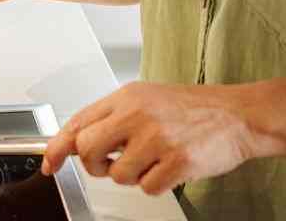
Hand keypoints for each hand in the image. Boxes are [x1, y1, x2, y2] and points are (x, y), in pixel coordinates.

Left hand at [40, 82, 257, 194]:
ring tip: (152, 160)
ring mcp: (157, 138)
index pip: (78, 123)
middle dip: (95, 165)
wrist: (237, 114)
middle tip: (113, 163)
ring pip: (117, 175)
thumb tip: (79, 140)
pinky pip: (147, 189)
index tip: (49, 163)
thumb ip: (113, 116)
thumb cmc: (192, 108)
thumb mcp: (146, 98)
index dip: (57, 147)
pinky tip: (169, 168)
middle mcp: (137, 115)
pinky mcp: (176, 161)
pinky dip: (156, 185)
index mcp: (126, 97)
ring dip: (132, 176)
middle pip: (87, 150)